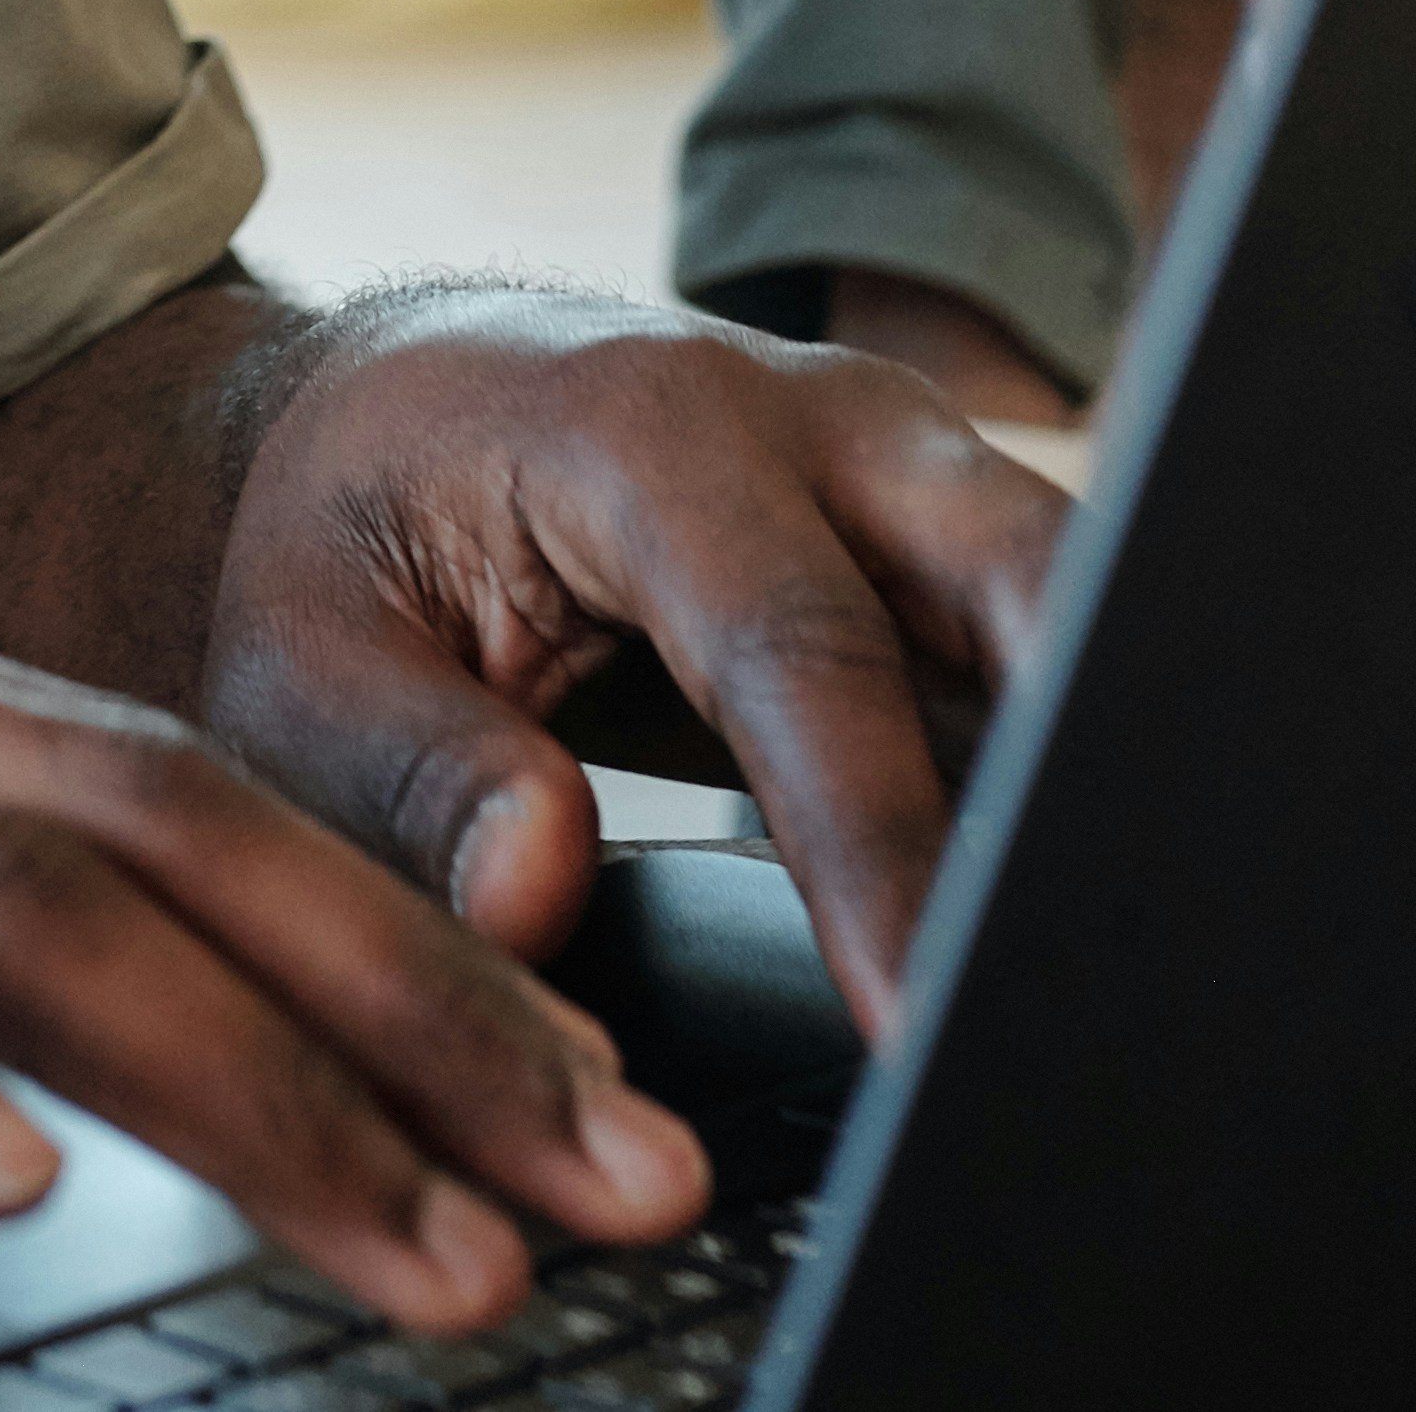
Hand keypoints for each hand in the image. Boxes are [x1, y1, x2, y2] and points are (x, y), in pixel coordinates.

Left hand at [195, 288, 1065, 1051]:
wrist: (390, 398)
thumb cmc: (344, 527)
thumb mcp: (300, 653)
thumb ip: (409, 774)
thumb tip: (537, 894)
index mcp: (651, 427)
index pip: (804, 653)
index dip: (875, 846)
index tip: (920, 1019)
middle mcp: (818, 418)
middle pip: (1028, 580)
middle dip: (1091, 769)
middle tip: (1107, 979)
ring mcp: (904, 469)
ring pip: (1079, 609)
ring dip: (1107, 776)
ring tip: (1115, 971)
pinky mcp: (942, 541)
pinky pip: (1050, 654)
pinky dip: (1072, 777)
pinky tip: (1070, 924)